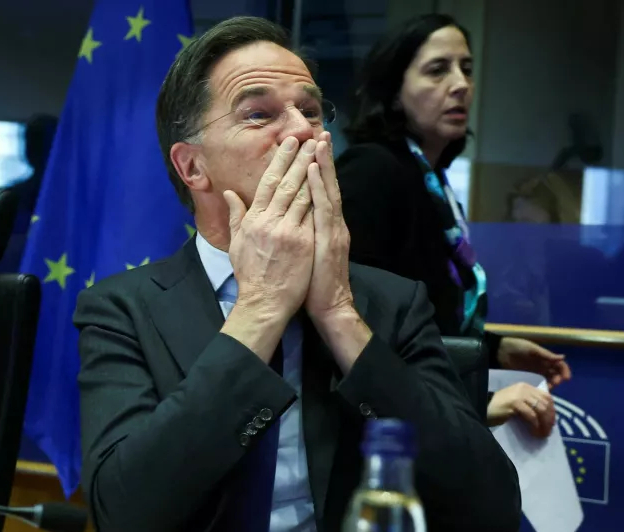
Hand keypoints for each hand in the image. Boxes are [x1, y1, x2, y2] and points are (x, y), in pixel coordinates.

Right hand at [224, 136, 317, 321]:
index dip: (280, 161)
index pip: (268, 183)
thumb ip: (236, 216)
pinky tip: (325, 180)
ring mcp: (287, 231)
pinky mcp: (302, 243)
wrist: (264, 302)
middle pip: (287, 183)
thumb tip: (230, 194)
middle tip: (310, 137)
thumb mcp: (237, 243)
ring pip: (302, 194)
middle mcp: (269, 222)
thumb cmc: (250, 274)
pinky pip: (312, 214)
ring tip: (321, 152)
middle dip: (299, 159)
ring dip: (313, 171)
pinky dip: (318, 195)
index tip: (289, 143)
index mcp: (253, 220)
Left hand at [302, 131, 353, 320]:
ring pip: (328, 191)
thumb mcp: (304, 251)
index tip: (311, 146)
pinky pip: (323, 208)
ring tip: (319, 142)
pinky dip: (318, 187)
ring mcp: (333, 229)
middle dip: (323, 159)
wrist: (329, 306)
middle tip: (320, 132)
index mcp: (323, 225)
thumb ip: (298, 231)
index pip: (320, 191)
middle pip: (327, 185)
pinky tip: (313, 171)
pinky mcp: (330, 239)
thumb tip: (290, 217)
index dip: (316, 169)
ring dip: (323, 165)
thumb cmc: (312, 282)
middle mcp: (332, 223)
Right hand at [487, 382, 555, 437]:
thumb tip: (546, 417)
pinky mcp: (514, 403)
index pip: (546, 396)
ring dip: (544, 424)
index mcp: (526, 387)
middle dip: (549, 419)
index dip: (552, 411)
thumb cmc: (498, 408)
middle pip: (545, 404)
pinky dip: (535, 426)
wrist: (481, 407)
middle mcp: (524, 388)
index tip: (551, 423)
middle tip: (548, 432)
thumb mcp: (517, 403)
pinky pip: (531, 416)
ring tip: (542, 434)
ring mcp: (519, 395)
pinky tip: (533, 432)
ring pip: (540, 410)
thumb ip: (529, 404)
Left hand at [498, 337, 570, 388]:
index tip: (566, 379)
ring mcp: (535, 373)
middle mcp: (543, 366)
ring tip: (547, 389)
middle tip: (554, 384)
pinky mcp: (528, 378)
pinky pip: (537, 384)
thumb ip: (546, 355)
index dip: (565, 371)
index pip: (560, 365)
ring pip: (548, 381)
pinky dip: (541, 388)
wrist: (500, 351)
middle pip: (555, 375)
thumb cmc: (517, 346)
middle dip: (558, 380)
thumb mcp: (532, 349)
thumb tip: (563, 357)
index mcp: (546, 358)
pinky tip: (540, 391)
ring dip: (550, 385)